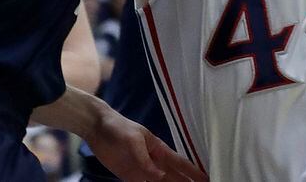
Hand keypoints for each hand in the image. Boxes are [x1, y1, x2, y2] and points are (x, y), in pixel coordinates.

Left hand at [88, 109, 206, 181]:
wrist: (98, 128)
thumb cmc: (120, 128)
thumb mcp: (134, 140)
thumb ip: (145, 159)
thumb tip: (159, 176)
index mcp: (159, 150)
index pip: (180, 163)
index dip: (193, 172)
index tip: (206, 179)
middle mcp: (154, 162)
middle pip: (173, 178)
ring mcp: (142, 171)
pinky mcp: (129, 177)